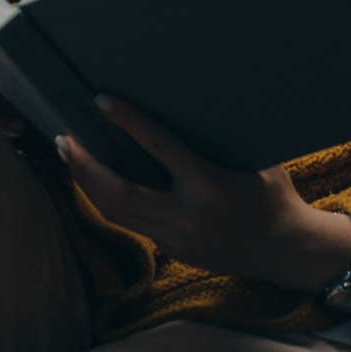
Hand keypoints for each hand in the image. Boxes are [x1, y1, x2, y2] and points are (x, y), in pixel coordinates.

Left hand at [56, 96, 350, 289]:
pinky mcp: (172, 250)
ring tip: (69, 157)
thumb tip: (187, 101)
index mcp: (210, 185)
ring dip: (88, 184)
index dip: (128, 122)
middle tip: (64, 139)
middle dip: (86, 166)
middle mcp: (187, 215)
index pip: (159, 147)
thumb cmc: (273, 195)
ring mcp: (176, 238)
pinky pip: (132, 223)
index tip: (101, 101)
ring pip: (117, 212)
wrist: (286, 251)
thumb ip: (218, 139)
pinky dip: (110, 200)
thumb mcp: (255, 159)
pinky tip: (96, 182)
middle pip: (120, 191)